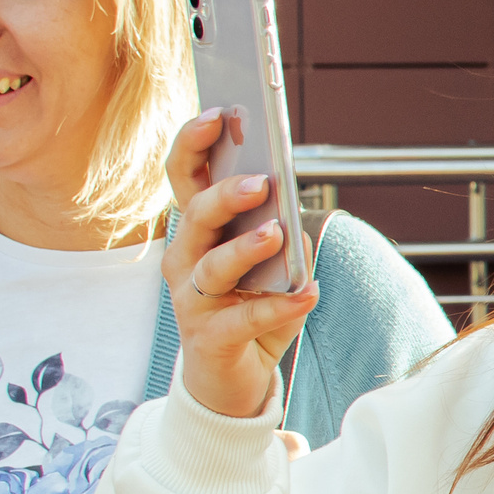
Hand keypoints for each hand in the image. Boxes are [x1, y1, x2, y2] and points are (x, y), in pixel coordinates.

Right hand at [163, 108, 316, 420]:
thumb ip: (276, 235)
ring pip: (212, 267)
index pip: (185, 177)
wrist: (233, 379)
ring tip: (277, 234)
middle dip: (226, 194)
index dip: (193, 143)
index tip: (219, 114)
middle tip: (261, 181)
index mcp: (196, 232)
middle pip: (195, 216)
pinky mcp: (209, 338)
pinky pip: (244, 318)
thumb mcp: (268, 266)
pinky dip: (280, 305)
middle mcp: (183, 261)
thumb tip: (294, 217)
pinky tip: (309, 293)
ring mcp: (190, 301)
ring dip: (246, 247)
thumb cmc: (250, 310)